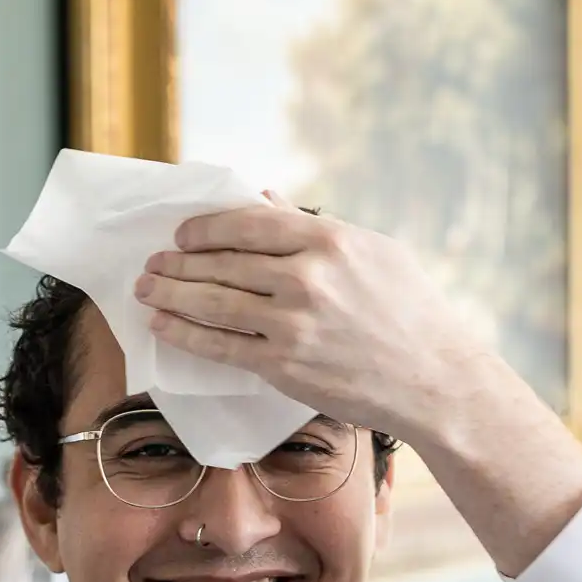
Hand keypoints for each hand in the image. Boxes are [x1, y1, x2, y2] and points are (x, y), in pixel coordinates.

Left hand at [136, 203, 581, 574]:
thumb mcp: (373, 251)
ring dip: (171, 295)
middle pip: (222, 262)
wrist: (433, 380)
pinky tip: (164, 326)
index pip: (246, 223)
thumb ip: (312, 227)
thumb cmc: (410, 311)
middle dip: (179, 262)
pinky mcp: (284, 366)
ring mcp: (292, 325)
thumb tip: (264, 201)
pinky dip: (186, 335)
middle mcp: (306, 279)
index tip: (183, 233)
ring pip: (213, 304)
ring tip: (147, 289)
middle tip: (152, 262)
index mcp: (328, 240)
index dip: (205, 227)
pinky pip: (221, 346)